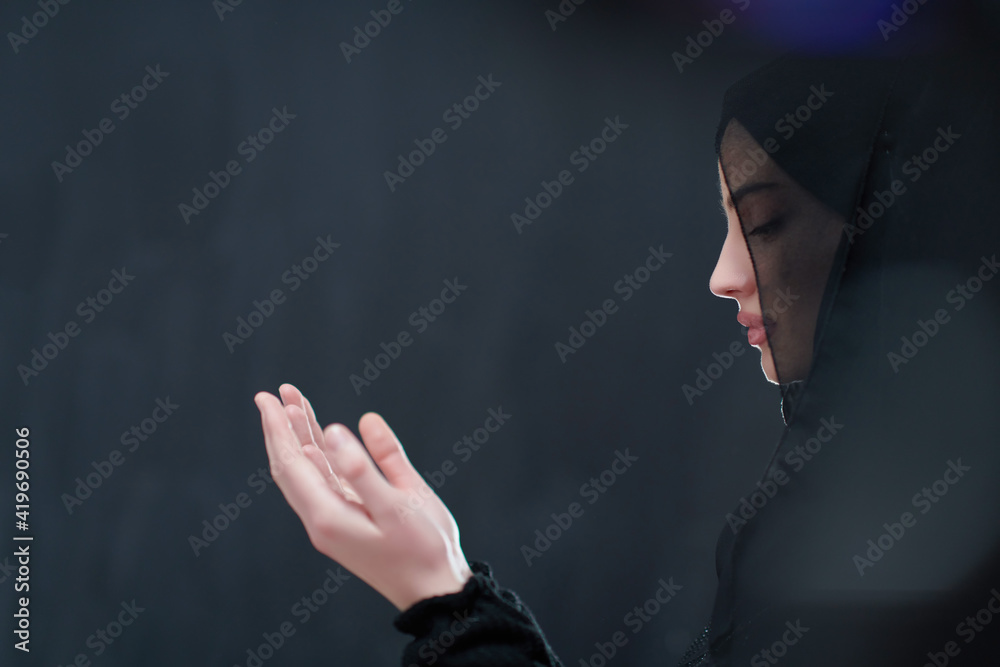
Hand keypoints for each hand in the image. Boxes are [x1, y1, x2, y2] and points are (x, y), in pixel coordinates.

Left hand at [254, 383, 472, 610]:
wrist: (434, 591)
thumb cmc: (424, 548)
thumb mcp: (400, 504)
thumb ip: (367, 467)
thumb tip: (337, 430)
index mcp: (328, 517)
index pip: (292, 464)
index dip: (279, 428)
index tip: (269, 398)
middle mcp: (322, 521)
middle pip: (290, 467)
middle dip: (281, 428)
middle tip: (272, 394)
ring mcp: (333, 522)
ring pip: (307, 472)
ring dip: (300, 437)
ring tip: (294, 403)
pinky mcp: (348, 521)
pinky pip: (325, 481)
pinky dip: (319, 454)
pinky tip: (318, 437)